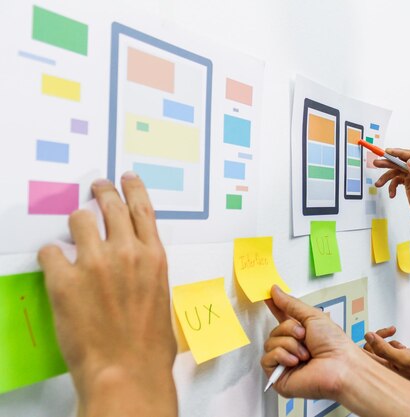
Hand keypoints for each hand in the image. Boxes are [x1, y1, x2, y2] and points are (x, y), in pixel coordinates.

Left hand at [38, 173, 176, 416]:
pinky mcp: (65, 279)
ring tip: (73, 233)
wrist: (126, 370)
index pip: (143, 209)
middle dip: (101, 191)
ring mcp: (95, 263)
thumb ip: (147, 273)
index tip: (126, 178)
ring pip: (79, 220)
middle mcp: (127, 252)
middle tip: (95, 187)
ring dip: (76, 223)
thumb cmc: (150, 345)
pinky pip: (50, 251)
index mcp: (154, 257)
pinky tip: (55, 266)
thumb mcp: (161, 298)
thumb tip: (134, 268)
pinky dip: (51, 256)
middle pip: (111, 205)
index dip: (133, 188)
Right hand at [261, 285, 364, 400]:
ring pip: (270, 343)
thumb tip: (275, 291)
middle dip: (288, 329)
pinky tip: (296, 362)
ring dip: (289, 344)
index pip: (282, 319)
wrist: (340, 367)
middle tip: (304, 335)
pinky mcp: (279, 377)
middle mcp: (293, 348)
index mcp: (302, 334)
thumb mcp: (313, 316)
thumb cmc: (335, 345)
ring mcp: (285, 363)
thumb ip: (291, 304)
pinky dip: (282, 356)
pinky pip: (267, 359)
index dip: (275, 308)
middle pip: (274, 330)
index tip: (268, 296)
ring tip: (305, 353)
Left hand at [363, 326, 409, 383]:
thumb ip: (383, 348)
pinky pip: (388, 350)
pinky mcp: (394, 362)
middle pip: (370, 347)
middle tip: (390, 332)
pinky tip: (403, 348)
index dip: (366, 340)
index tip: (373, 333)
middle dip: (380, 337)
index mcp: (380, 367)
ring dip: (389, 342)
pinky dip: (395, 346)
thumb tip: (368, 336)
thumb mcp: (402, 357)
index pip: (362, 353)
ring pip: (380, 347)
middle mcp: (382, 367)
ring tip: (401, 345)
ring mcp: (388, 364)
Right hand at [374, 148, 409, 224]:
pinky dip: (392, 186)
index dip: (399, 153)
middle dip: (388, 163)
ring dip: (387, 177)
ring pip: (397, 171)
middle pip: (401, 162)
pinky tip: (392, 194)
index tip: (387, 152)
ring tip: (378, 184)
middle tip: (376, 163)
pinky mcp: (409, 182)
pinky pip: (397, 180)